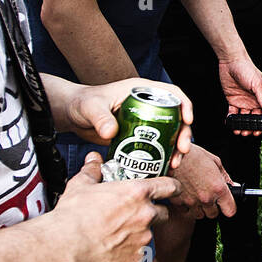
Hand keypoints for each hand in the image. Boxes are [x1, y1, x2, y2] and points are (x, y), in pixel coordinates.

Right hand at [53, 153, 173, 261]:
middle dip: (153, 214)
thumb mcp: (81, 185)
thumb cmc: (72, 216)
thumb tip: (93, 161)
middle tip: (135, 216)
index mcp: (137, 193)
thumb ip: (92, 171)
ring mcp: (143, 239)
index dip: (173, 188)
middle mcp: (145, 215)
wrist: (64, 246)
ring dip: (139, 234)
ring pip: (150, 235)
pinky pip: (138, 255)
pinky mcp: (136, 259)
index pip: (170, 187)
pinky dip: (129, 253)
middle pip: (163, 213)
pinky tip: (112, 251)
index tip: (172, 190)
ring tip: (117, 235)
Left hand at [62, 79, 192, 170]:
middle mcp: (149, 104)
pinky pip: (157, 146)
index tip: (188, 121)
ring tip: (174, 165)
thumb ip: (100, 118)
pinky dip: (163, 158)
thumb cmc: (82, 103)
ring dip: (176, 150)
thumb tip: (111, 133)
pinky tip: (163, 170)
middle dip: (184, 135)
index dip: (185, 105)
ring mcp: (146, 121)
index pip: (172, 94)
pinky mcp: (139, 136)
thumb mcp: (91, 108)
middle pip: (176, 118)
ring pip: (170, 135)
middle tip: (182, 151)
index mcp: (142, 91)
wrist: (73, 115)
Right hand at [166, 143, 236, 219]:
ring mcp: (191, 202)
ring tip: (197, 195)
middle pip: (214, 214)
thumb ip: (226, 177)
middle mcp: (205, 197)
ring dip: (200, 208)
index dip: (229, 207)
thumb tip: (233, 185)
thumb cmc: (192, 155)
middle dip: (213, 207)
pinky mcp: (178, 203)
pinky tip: (186, 195)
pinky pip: (186, 211)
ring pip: (199, 215)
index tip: (227, 204)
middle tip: (209, 195)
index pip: (230, 210)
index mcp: (218, 188)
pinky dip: (187, 206)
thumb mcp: (214, 161)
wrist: (169, 155)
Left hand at [219, 52, 261, 134]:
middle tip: (247, 133)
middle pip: (254, 117)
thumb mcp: (257, 84)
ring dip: (241, 125)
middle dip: (251, 126)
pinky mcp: (233, 100)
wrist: (231, 62)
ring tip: (238, 131)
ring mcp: (243, 101)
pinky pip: (233, 112)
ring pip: (243, 117)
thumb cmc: (246, 69)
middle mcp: (254, 100)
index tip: (259, 130)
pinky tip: (230, 123)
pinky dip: (231, 119)